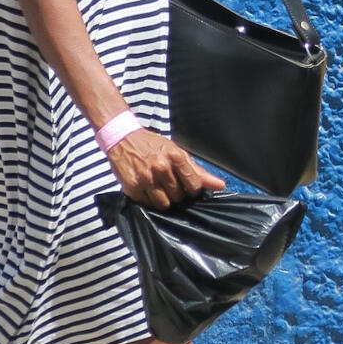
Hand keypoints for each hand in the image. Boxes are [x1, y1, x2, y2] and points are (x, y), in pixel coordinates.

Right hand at [108, 127, 222, 209]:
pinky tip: (147, 188)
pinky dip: (149, 200)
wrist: (122, 138)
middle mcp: (161, 167)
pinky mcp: (132, 187)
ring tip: (158, 187)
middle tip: (169, 184)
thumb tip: (220, 185)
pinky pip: (148, 204)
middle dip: (177, 193)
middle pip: (179, 196)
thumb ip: (197, 170)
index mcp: (175, 156)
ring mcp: (146, 178)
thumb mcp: (176, 151)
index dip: (192, 189)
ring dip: (163, 199)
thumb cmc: (152, 145)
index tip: (187, 186)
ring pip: (164, 204)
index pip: (194, 185)